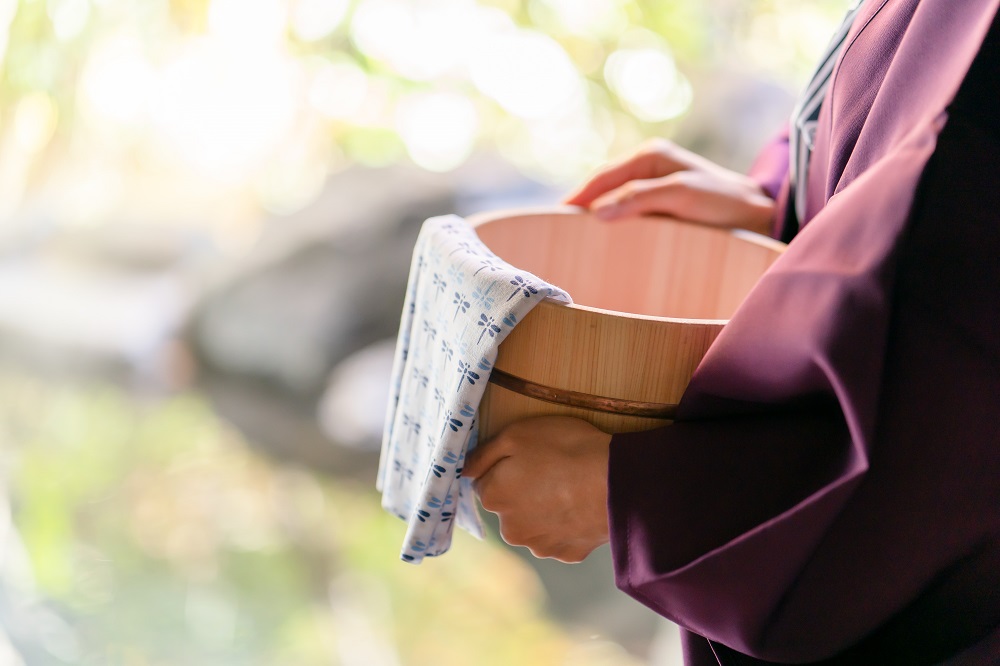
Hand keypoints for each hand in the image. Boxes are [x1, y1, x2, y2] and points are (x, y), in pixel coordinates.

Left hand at [464, 416, 612, 562]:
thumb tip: (465, 470)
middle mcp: (510, 529)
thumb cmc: (566, 449)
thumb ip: (483, 454)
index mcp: (494, 497)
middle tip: (551, 471)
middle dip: (523, 492)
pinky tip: (582, 506)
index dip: (505, 467)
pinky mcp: (568, 554)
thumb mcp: (517, 434)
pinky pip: (561, 536)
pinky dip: (568, 524)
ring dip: (545, 510)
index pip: (486, 482)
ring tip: (570, 488)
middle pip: (509, 507)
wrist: (618, 482)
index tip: (527, 458)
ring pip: (534, 524)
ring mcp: (540, 545)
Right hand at [564, 138, 774, 234]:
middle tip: (556, 235)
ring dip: (596, 217)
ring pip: (613, 199)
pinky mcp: (661, 202)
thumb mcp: (682, 195)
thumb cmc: (725, 203)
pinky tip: (606, 241)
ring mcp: (655, 184)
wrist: (762, 216)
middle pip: (602, 187)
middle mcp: (649, 165)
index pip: (600, 177)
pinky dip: (613, 223)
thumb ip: (640, 199)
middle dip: (581, 207)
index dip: (576, 199)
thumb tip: (598, 213)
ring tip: (574, 241)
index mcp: (650, 156)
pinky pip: (627, 210)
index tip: (552, 221)